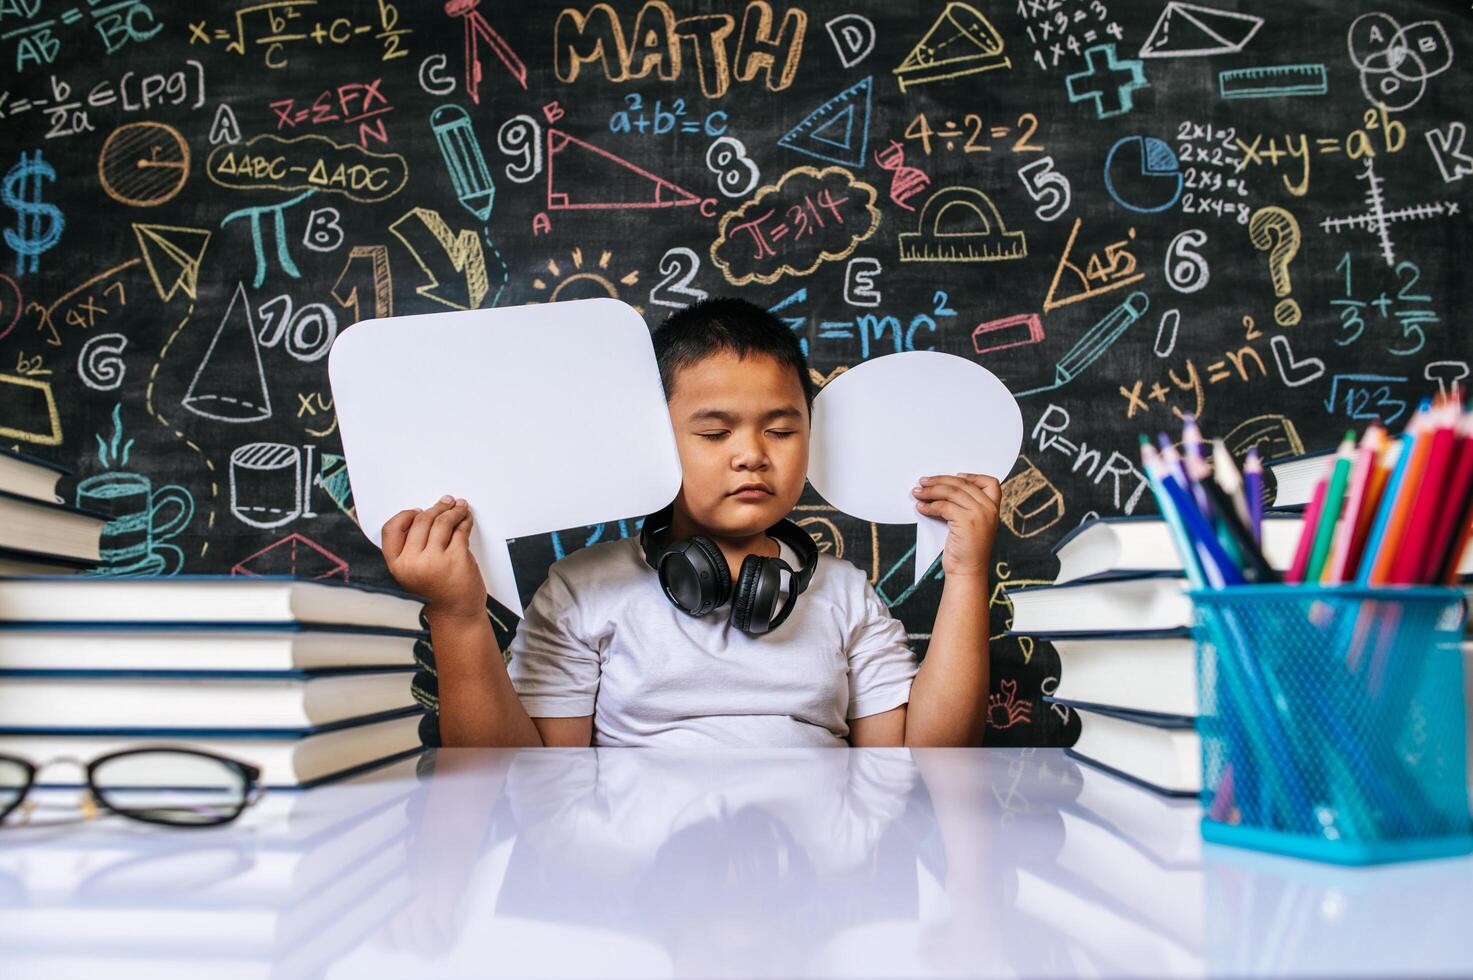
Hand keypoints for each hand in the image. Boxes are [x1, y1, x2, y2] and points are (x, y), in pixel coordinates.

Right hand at [381, 496, 485, 620]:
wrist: (455, 614)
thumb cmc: (435, 592)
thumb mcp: (411, 573)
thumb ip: (410, 550)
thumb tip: (424, 515)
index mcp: (396, 565)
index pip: (391, 529)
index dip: (405, 515)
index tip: (418, 511)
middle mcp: (412, 563)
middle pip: (421, 521)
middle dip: (436, 508)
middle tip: (446, 502)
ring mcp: (435, 560)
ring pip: (442, 522)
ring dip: (453, 510)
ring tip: (459, 507)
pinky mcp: (457, 558)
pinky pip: (460, 530)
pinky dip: (465, 520)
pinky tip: (466, 518)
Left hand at [912, 473, 1000, 577]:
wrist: (968, 571)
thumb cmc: (967, 551)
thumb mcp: (973, 525)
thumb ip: (967, 508)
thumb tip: (943, 490)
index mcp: (993, 509)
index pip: (990, 483)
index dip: (973, 476)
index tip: (956, 476)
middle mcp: (989, 509)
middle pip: (963, 484)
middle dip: (940, 481)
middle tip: (923, 482)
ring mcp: (979, 514)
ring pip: (951, 492)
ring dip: (931, 490)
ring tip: (918, 492)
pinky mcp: (966, 521)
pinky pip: (943, 506)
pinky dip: (929, 505)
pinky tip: (921, 507)